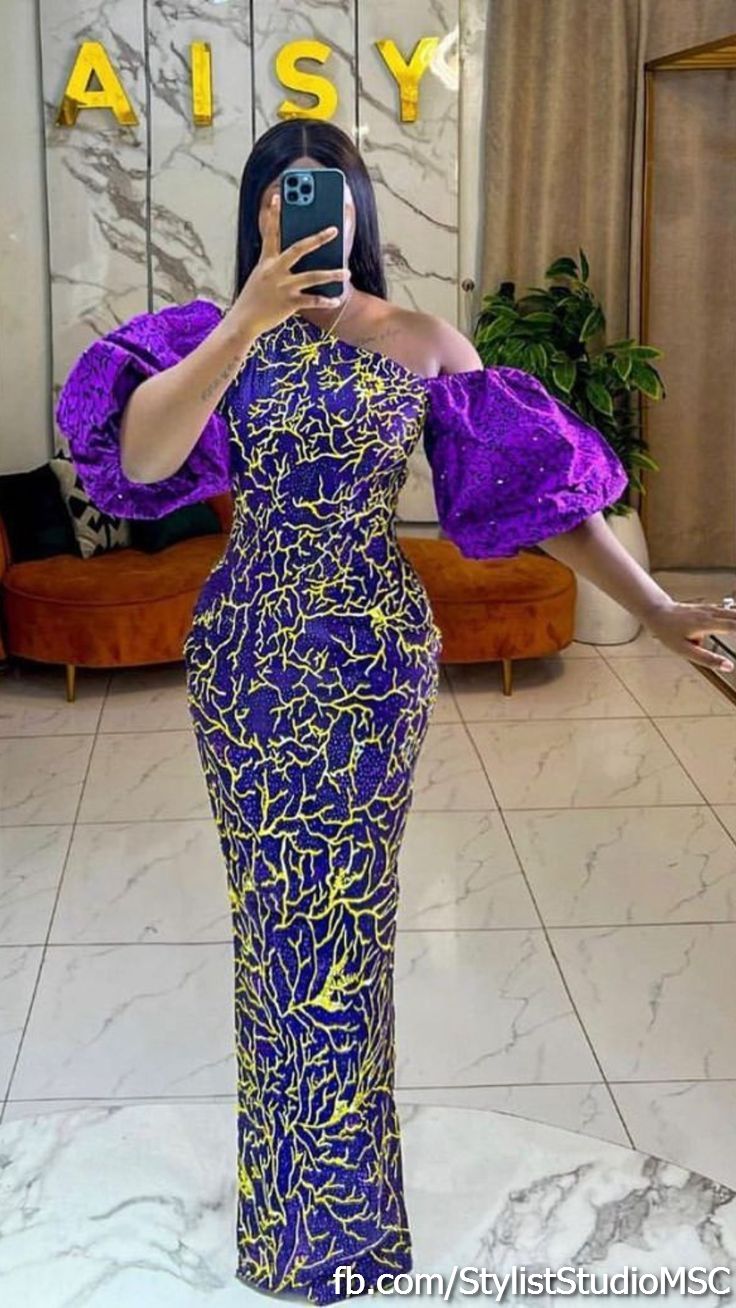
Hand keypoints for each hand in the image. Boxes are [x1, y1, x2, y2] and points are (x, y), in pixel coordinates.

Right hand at [230, 193, 349, 338]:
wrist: (244, 321)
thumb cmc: (255, 297)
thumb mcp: (261, 276)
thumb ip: (276, 264)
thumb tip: (299, 255)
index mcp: (266, 261)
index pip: (270, 233)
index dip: (273, 214)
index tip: (278, 196)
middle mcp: (275, 271)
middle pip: (298, 249)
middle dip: (317, 238)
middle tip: (334, 230)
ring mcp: (283, 287)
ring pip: (312, 276)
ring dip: (332, 273)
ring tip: (347, 272)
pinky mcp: (289, 303)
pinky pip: (312, 301)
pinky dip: (326, 301)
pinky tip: (337, 299)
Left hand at [642, 598, 735, 672]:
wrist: (658, 612)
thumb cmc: (669, 633)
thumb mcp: (685, 651)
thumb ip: (708, 659)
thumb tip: (730, 666)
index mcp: (706, 623)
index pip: (735, 627)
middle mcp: (712, 613)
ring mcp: (712, 608)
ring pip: (735, 612)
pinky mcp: (711, 608)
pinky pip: (730, 611)